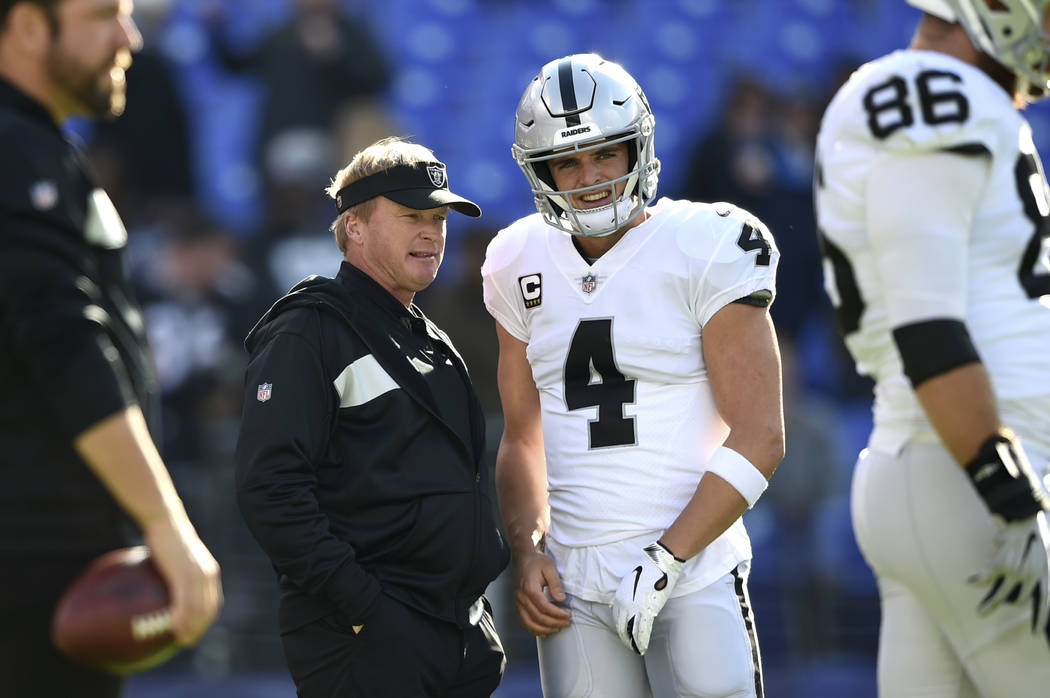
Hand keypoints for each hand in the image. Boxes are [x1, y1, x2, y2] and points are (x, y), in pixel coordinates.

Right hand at [144, 512, 223, 645]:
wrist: (165, 522)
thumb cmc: (165, 538)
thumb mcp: (175, 559)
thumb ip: (175, 574)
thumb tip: (163, 587)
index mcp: (209, 571)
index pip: (213, 600)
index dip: (206, 618)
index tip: (197, 630)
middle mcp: (208, 575)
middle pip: (209, 608)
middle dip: (200, 627)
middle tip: (188, 641)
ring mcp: (198, 575)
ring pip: (199, 609)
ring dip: (192, 627)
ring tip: (182, 640)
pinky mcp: (185, 575)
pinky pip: (185, 603)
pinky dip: (182, 618)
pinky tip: (173, 628)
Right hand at [511, 548, 570, 637]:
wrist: (522, 559)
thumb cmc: (537, 562)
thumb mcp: (550, 568)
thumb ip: (556, 584)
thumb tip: (561, 600)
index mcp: (530, 588)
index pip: (545, 607)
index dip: (558, 614)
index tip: (568, 615)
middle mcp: (522, 597)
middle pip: (538, 617)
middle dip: (554, 623)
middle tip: (567, 623)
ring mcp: (518, 602)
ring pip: (529, 623)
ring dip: (544, 629)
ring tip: (557, 629)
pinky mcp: (518, 604)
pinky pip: (524, 621)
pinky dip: (533, 629)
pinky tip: (544, 632)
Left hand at [612, 541, 682, 654]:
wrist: (659, 562)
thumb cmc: (649, 570)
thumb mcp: (632, 581)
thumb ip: (628, 594)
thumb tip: (626, 605)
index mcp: (619, 596)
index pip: (616, 618)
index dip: (620, 629)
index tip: (624, 635)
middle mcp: (623, 603)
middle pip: (621, 627)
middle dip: (625, 639)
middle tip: (629, 646)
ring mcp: (634, 607)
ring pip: (631, 631)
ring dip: (633, 643)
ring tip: (636, 650)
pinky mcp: (647, 610)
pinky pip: (642, 630)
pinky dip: (642, 641)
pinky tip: (643, 648)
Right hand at [970, 511, 1049, 632]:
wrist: (1023, 516)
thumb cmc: (1035, 532)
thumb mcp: (1042, 553)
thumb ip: (1036, 569)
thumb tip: (1027, 581)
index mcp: (1044, 574)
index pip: (1045, 602)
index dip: (1040, 618)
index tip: (1036, 633)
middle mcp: (1032, 576)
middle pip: (1019, 600)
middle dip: (1008, 605)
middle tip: (998, 608)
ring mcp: (1015, 571)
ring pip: (1001, 595)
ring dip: (989, 605)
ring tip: (980, 613)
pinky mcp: (1000, 564)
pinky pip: (987, 578)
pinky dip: (978, 580)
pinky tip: (971, 581)